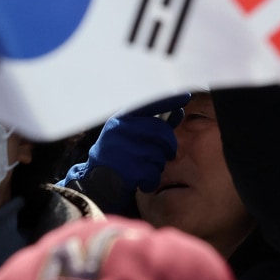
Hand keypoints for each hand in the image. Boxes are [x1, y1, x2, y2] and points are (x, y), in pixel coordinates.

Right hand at [61, 93, 189, 211]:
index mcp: (119, 120)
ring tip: (146, 167)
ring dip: (158, 164)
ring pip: (159, 155)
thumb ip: (152, 123)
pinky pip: (153, 174)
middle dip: (169, 144)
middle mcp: (119, 132)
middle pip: (160, 132)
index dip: (169, 100)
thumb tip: (179, 112)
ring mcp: (122, 152)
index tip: (185, 96)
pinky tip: (143, 180)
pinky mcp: (126, 172)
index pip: (149, 104)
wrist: (95, 184)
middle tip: (169, 152)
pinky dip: (152, 180)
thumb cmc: (117, 155)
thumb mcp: (128, 134)